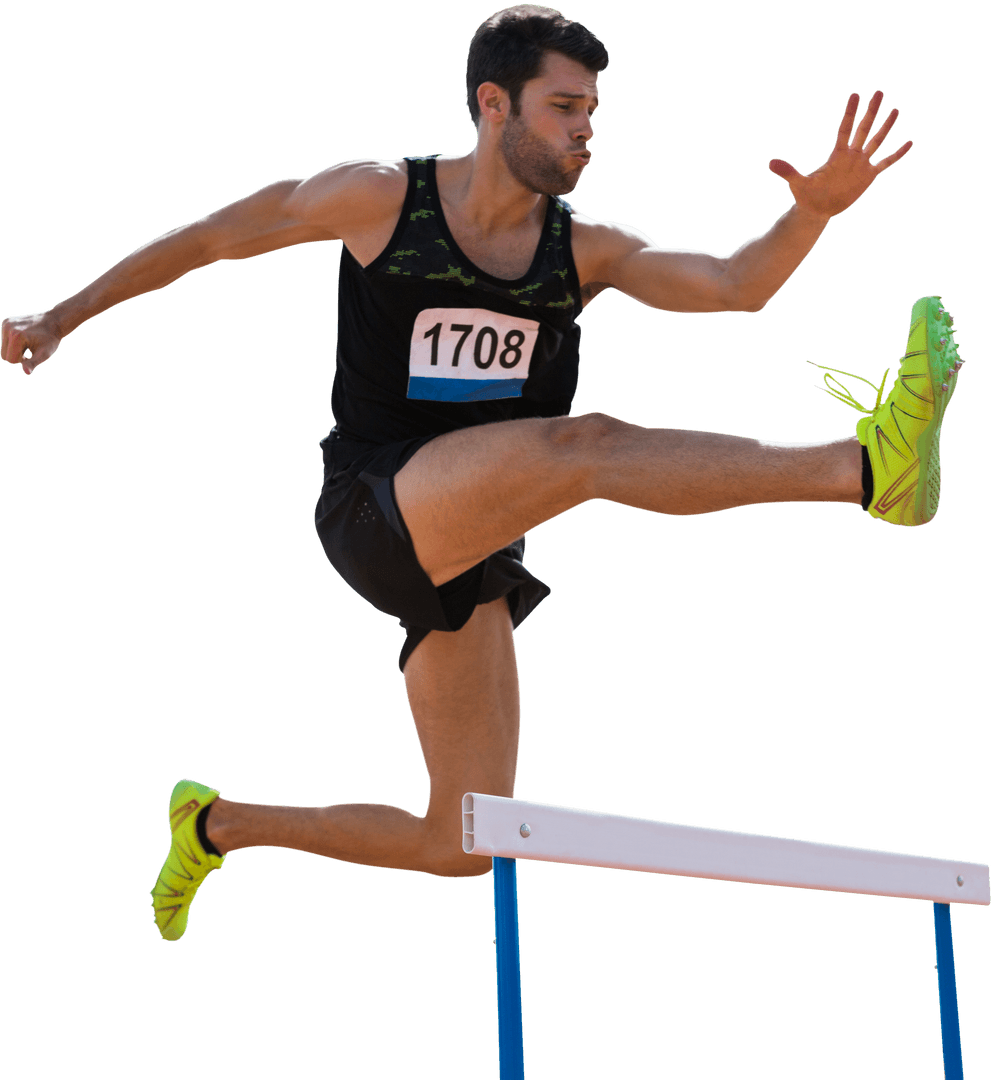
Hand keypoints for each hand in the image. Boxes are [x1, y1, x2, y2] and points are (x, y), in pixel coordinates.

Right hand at [1, 311, 63, 373]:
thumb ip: (33, 363)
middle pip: (4, 355)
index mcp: (16, 336)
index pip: (11, 360)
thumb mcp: (44, 354)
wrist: (53, 322)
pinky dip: (13, 342)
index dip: (22, 361)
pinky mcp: (6, 322)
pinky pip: (4, 339)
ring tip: (27, 344)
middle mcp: (8, 328)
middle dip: (17, 356)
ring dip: (14, 349)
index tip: (32, 355)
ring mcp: (6, 324)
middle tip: (29, 350)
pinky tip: (24, 337)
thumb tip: (26, 372)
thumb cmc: (50, 340)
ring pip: (3, 348)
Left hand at [768, 90, 911, 219]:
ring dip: (886, 127)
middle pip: (863, 129)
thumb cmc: (806, 196)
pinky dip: (897, 154)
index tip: (855, 95)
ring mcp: (860, 165)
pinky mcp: (868, 177)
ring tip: (895, 109)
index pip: (845, 129)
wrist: (817, 210)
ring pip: (876, 141)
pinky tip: (909, 142)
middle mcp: (851, 156)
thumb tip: (770, 163)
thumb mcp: (797, 184)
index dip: (849, 112)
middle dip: (871, 111)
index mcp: (837, 155)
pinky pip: (886, 163)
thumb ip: (787, 172)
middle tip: (879, 91)